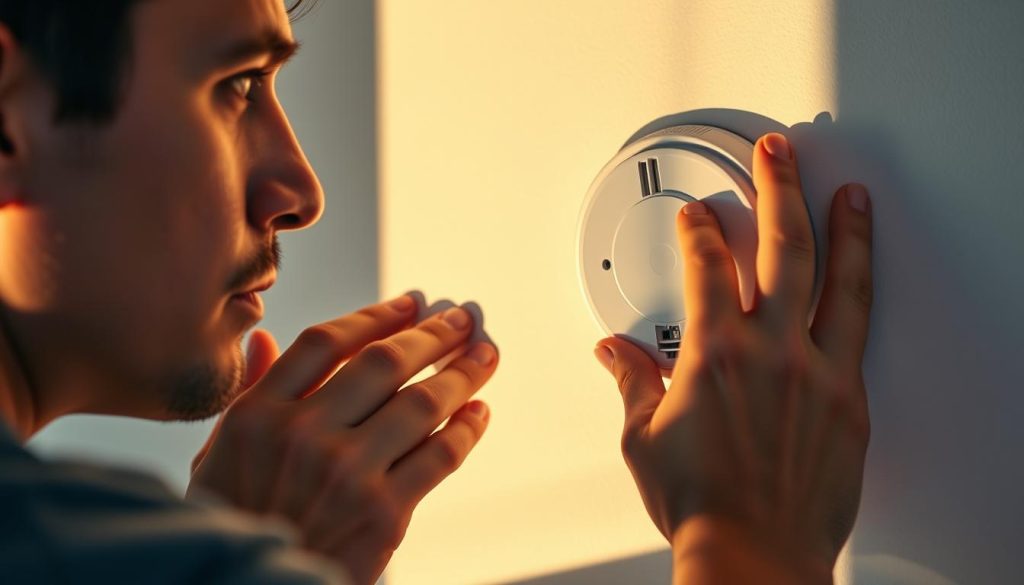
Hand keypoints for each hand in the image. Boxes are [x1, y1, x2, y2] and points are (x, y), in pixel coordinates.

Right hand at [188, 297, 498, 584]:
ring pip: (423, 402)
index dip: (377, 315)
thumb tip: (265, 338)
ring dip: (464, 371)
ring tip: (485, 355)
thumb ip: (249, 393)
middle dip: (432, 333)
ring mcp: (347, 474)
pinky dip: (468, 428)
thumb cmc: (236, 520)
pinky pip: (441, 455)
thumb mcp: (217, 456)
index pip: (327, 342)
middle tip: (461, 319)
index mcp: (258, 414)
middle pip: (384, 361)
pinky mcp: (385, 514)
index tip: (411, 302)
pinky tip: (479, 411)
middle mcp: (303, 436)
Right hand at [595, 133, 872, 581]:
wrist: (752, 556)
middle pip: (779, 247)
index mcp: (714, 354)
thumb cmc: (700, 505)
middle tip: (775, 153)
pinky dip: (859, 292)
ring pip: (836, 280)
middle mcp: (770, 352)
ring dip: (841, 228)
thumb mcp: (643, 439)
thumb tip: (615, 354)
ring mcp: (817, 373)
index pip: (707, 265)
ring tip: (847, 194)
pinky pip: (859, 331)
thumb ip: (633, 384)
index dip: (701, 228)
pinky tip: (862, 274)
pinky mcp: (849, 401)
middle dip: (776, 187)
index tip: (699, 214)